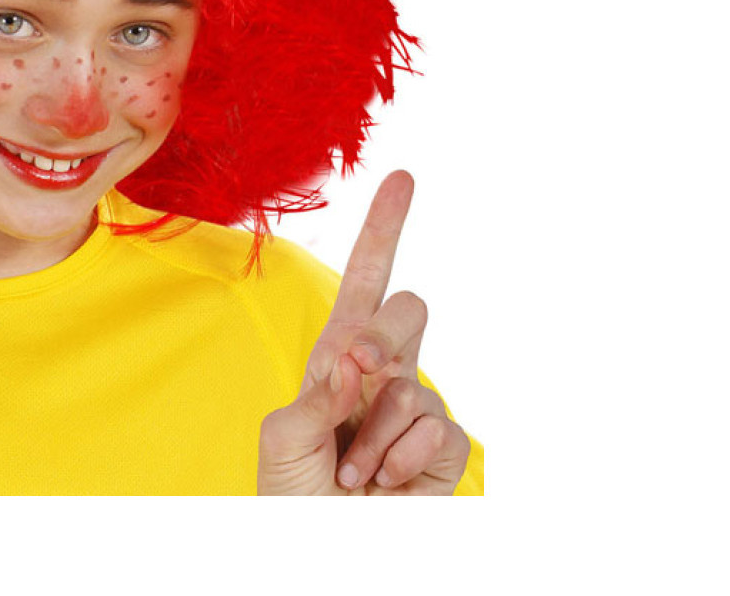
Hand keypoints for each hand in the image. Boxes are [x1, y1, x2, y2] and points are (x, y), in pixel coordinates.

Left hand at [257, 170, 470, 494]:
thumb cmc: (292, 496)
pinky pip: (440, 431)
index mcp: (338, 358)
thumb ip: (319, 393)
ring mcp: (417, 412)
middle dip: (383, 336)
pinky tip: (382, 485)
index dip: (385, 230)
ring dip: (376, 435)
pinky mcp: (445, 452)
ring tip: (352, 472)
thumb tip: (358, 359)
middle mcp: (384, 375)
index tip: (403, 178)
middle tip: (359, 372)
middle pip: (409, 311)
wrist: (321, 551)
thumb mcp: (284, 439)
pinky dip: (402, 460)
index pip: (366, 283)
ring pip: (416, 384)